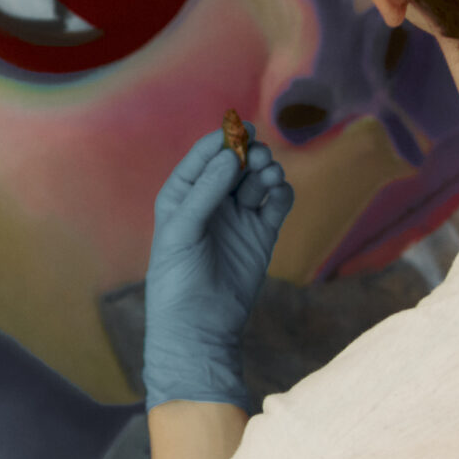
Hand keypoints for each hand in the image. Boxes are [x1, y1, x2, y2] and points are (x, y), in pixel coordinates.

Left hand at [142, 123, 294, 412]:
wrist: (199, 330)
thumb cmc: (177, 282)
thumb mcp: (181, 232)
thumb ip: (206, 192)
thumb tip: (230, 155)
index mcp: (182, 196)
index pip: (204, 157)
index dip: (222, 140)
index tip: (242, 129)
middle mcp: (211, 202)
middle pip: (236, 163)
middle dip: (250, 154)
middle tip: (259, 157)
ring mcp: (238, 218)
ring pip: (258, 180)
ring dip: (267, 172)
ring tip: (269, 177)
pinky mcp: (261, 236)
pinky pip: (276, 204)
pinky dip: (281, 194)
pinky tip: (278, 196)